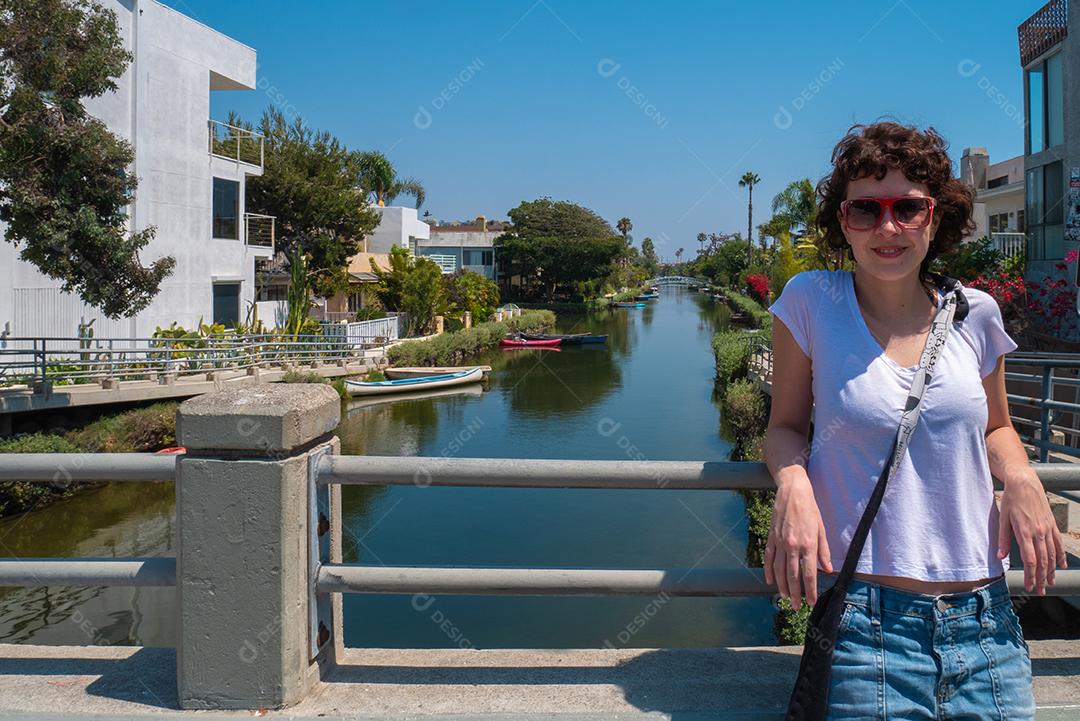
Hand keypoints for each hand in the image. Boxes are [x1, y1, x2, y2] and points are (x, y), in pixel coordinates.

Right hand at [764, 474, 832, 609]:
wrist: (792, 491)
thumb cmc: (810, 509)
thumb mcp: (822, 528)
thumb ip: (824, 551)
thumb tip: (827, 569)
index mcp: (808, 544)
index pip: (809, 574)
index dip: (810, 590)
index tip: (811, 602)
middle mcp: (792, 545)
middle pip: (792, 576)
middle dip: (795, 593)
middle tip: (796, 606)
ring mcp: (780, 542)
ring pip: (779, 570)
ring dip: (782, 585)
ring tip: (785, 597)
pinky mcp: (771, 537)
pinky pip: (769, 558)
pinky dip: (768, 571)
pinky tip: (770, 581)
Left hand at [997, 476, 1066, 595]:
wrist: (1025, 483)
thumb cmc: (1012, 499)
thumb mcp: (1002, 518)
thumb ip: (1002, 539)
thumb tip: (999, 557)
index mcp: (1025, 532)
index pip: (1030, 560)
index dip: (1031, 575)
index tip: (1029, 586)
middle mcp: (1039, 532)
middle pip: (1043, 561)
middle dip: (1041, 578)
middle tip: (1041, 591)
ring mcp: (1047, 529)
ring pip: (1052, 554)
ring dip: (1052, 571)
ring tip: (1050, 583)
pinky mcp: (1052, 524)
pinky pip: (1058, 543)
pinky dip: (1061, 556)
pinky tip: (1062, 565)